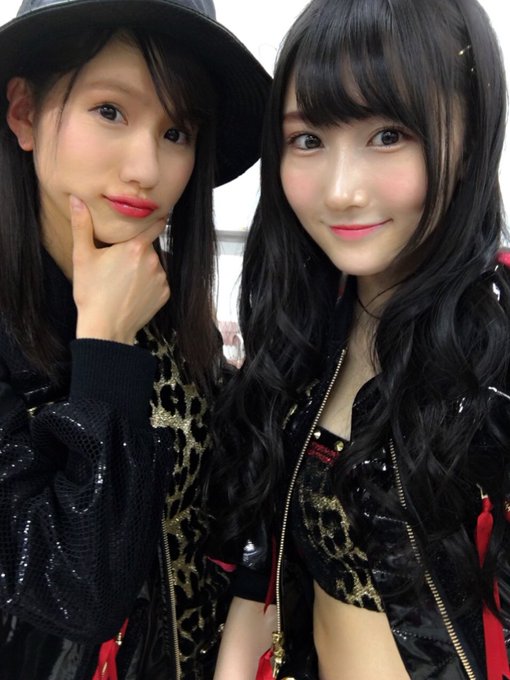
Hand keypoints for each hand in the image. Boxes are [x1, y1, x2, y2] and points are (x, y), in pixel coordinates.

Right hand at [70, 196, 169, 343]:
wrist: (105, 328)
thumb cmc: (92, 293)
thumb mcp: (83, 257)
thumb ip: (82, 226)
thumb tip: (77, 200)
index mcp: (135, 247)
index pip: (153, 224)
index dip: (151, 220)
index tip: (152, 216)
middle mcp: (153, 260)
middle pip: (148, 246)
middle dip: (137, 250)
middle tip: (118, 262)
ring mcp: (161, 278)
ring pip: (154, 264)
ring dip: (143, 267)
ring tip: (123, 280)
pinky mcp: (165, 294)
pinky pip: (158, 282)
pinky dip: (148, 284)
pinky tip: (132, 292)